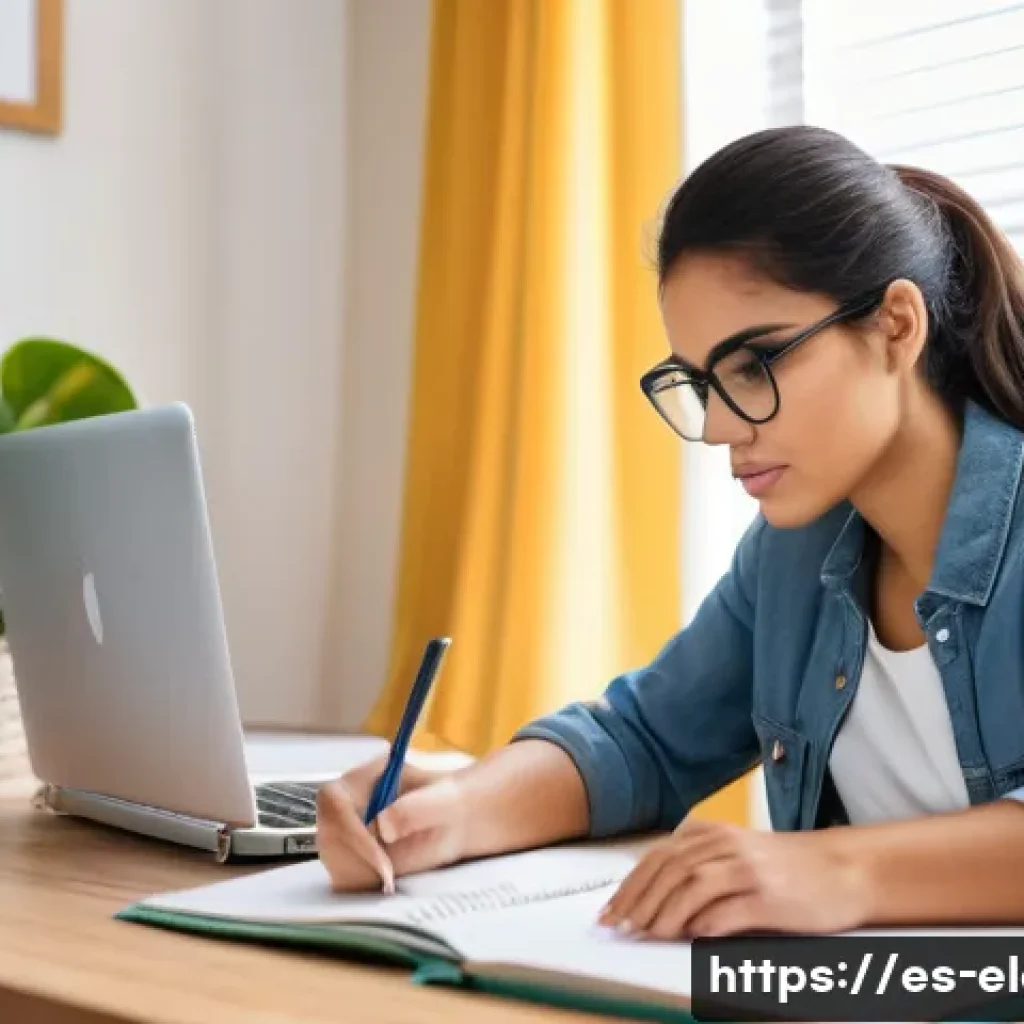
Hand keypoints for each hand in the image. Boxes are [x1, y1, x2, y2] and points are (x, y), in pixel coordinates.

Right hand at [316, 752, 466, 893]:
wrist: (457, 819)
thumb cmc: (451, 800)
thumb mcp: (442, 798)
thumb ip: (414, 808)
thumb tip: (382, 826)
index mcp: (367, 776)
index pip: (334, 800)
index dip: (351, 833)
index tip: (382, 862)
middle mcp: (348, 801)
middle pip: (328, 834)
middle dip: (358, 860)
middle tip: (390, 873)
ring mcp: (345, 829)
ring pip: (332, 859)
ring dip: (362, 874)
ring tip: (394, 873)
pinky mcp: (349, 854)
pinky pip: (340, 876)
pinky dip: (362, 884)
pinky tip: (388, 879)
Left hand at [598, 819, 867, 939]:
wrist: (843, 869)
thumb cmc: (785, 867)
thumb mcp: (736, 853)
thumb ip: (698, 864)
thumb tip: (651, 896)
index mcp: (714, 835)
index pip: (659, 857)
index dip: (631, 884)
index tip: (611, 910)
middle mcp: (727, 846)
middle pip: (670, 870)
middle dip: (639, 900)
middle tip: (621, 927)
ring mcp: (749, 870)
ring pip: (693, 887)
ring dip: (666, 913)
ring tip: (649, 935)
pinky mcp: (771, 897)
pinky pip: (730, 910)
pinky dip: (706, 924)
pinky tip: (693, 937)